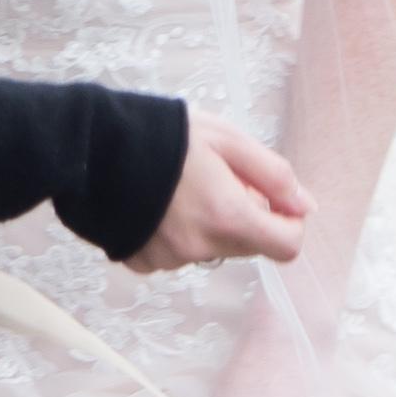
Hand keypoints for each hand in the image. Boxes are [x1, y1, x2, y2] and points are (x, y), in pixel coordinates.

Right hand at [128, 110, 310, 273]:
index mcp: (228, 217)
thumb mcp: (228, 139)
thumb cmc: (162, 133)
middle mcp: (201, 247)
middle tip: (217, 178)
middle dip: (244, 215)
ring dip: (208, 224)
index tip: (271, 198)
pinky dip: (175, 233)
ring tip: (179, 186)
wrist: (90, 145)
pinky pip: (175, 254)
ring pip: (211, 249)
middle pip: (248, 246)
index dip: (288, 222)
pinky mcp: (141, 262)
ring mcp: (169, 260)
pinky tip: (156, 204)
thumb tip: (305, 207)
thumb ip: (274, 175)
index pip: (287, 247)